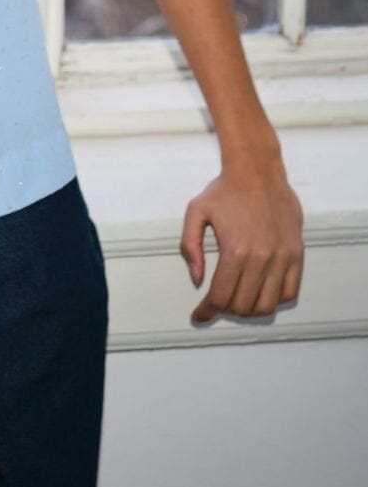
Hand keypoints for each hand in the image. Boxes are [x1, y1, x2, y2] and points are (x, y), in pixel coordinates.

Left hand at [181, 158, 303, 324]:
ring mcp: (282, 258)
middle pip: (243, 305)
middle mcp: (261, 258)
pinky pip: (289, 292)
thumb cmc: (225, 190)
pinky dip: (274, 300)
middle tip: (217, 303)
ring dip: (250, 310)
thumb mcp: (196, 212)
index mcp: (234, 251)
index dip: (207, 311)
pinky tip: (261, 292)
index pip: (220, 297)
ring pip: (267, 305)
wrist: (258, 171)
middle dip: (226, 310)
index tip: (199, 315)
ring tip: (238, 301)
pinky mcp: (296, 254)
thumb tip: (196, 277)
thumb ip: (190, 246)